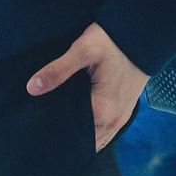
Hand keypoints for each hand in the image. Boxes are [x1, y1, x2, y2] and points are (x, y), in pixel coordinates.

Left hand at [27, 23, 147, 152]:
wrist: (143, 32)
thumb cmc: (113, 40)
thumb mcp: (83, 50)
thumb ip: (58, 70)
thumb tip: (32, 87)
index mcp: (101, 112)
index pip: (72, 137)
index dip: (54, 134)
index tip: (38, 130)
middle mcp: (113, 122)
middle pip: (85, 143)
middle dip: (66, 138)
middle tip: (44, 129)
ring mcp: (121, 118)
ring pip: (96, 139)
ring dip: (81, 135)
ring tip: (60, 125)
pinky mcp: (124, 110)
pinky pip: (105, 131)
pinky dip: (92, 130)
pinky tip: (79, 117)